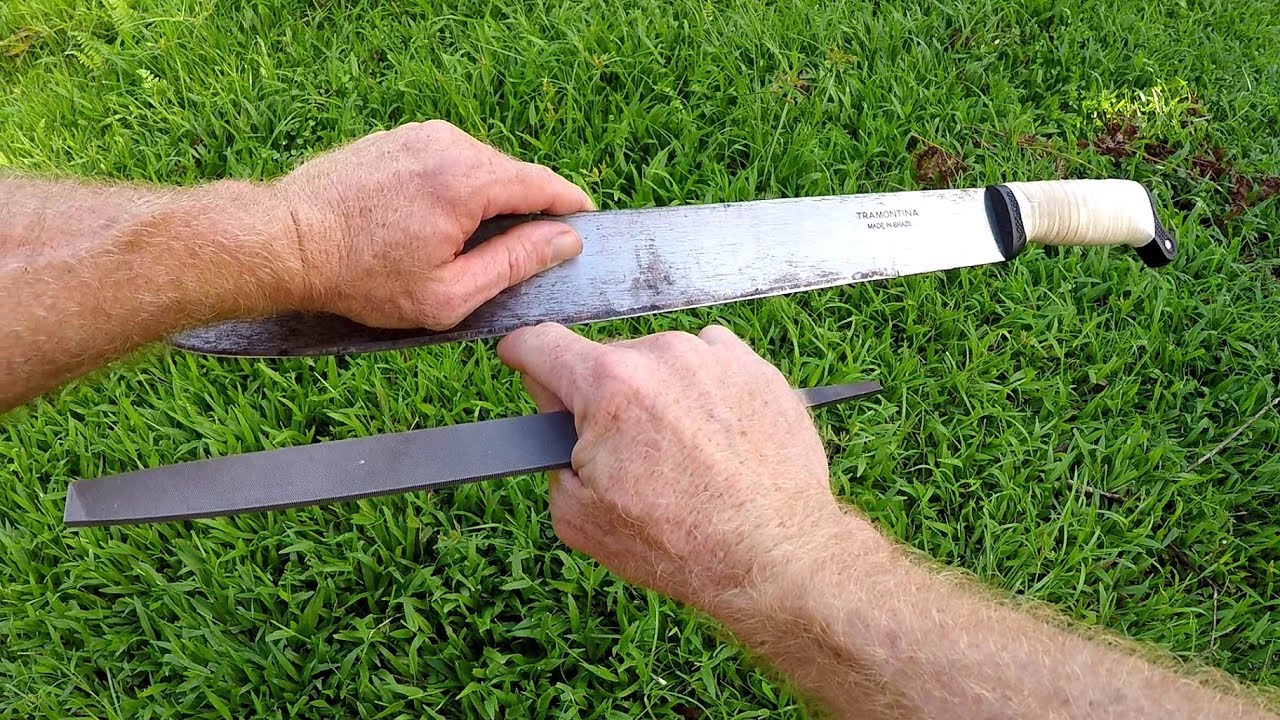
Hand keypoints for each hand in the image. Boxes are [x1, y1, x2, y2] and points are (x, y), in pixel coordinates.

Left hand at [274, 121, 593, 328]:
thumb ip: (516, 264)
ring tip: (461, 247)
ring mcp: (421, 134)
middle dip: (523, 213)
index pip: (544, 186)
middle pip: (513, 177)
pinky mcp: (399, 137)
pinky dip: (454, 189)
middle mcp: (449, 143)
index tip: (585, 228)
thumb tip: (565, 241)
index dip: (570, 209)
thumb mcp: (450, 292)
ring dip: (486, 203)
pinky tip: (430, 226)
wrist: (287, 242)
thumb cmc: (362, 278)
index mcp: (469, 180)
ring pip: (480, 168)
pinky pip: (447, 161)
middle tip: (514, 259)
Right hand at [498, 323, 849, 610]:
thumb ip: (551, 457)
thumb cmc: (681, 541)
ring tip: (681, 455)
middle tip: (624, 454)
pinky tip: (714, 439)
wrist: (772, 552)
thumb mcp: (578, 517)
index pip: (541, 342)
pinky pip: (710, 365)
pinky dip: (704, 393)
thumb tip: (560, 426)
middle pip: (607, 361)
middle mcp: (663, 354)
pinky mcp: (756, 368)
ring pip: (661, 363)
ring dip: (657, 395)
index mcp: (609, 385)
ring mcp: (715, 356)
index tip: (521, 361)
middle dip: (602, 399)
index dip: (521, 355)